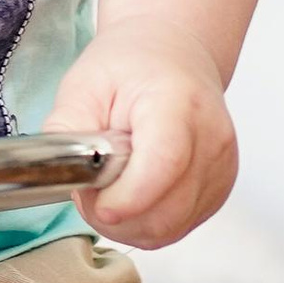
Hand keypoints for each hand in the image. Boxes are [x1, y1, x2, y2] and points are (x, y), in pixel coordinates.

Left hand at [48, 16, 237, 251]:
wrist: (174, 54)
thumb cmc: (132, 65)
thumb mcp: (83, 85)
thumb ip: (67, 133)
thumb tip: (62, 176)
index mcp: (177, 102)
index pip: (164, 164)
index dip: (127, 197)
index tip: (95, 201)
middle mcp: (210, 137)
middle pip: (168, 210)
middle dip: (119, 217)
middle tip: (91, 193)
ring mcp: (221, 166)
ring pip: (171, 228)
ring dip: (131, 224)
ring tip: (110, 191)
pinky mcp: (220, 187)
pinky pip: (180, 226)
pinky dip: (150, 223)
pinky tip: (134, 194)